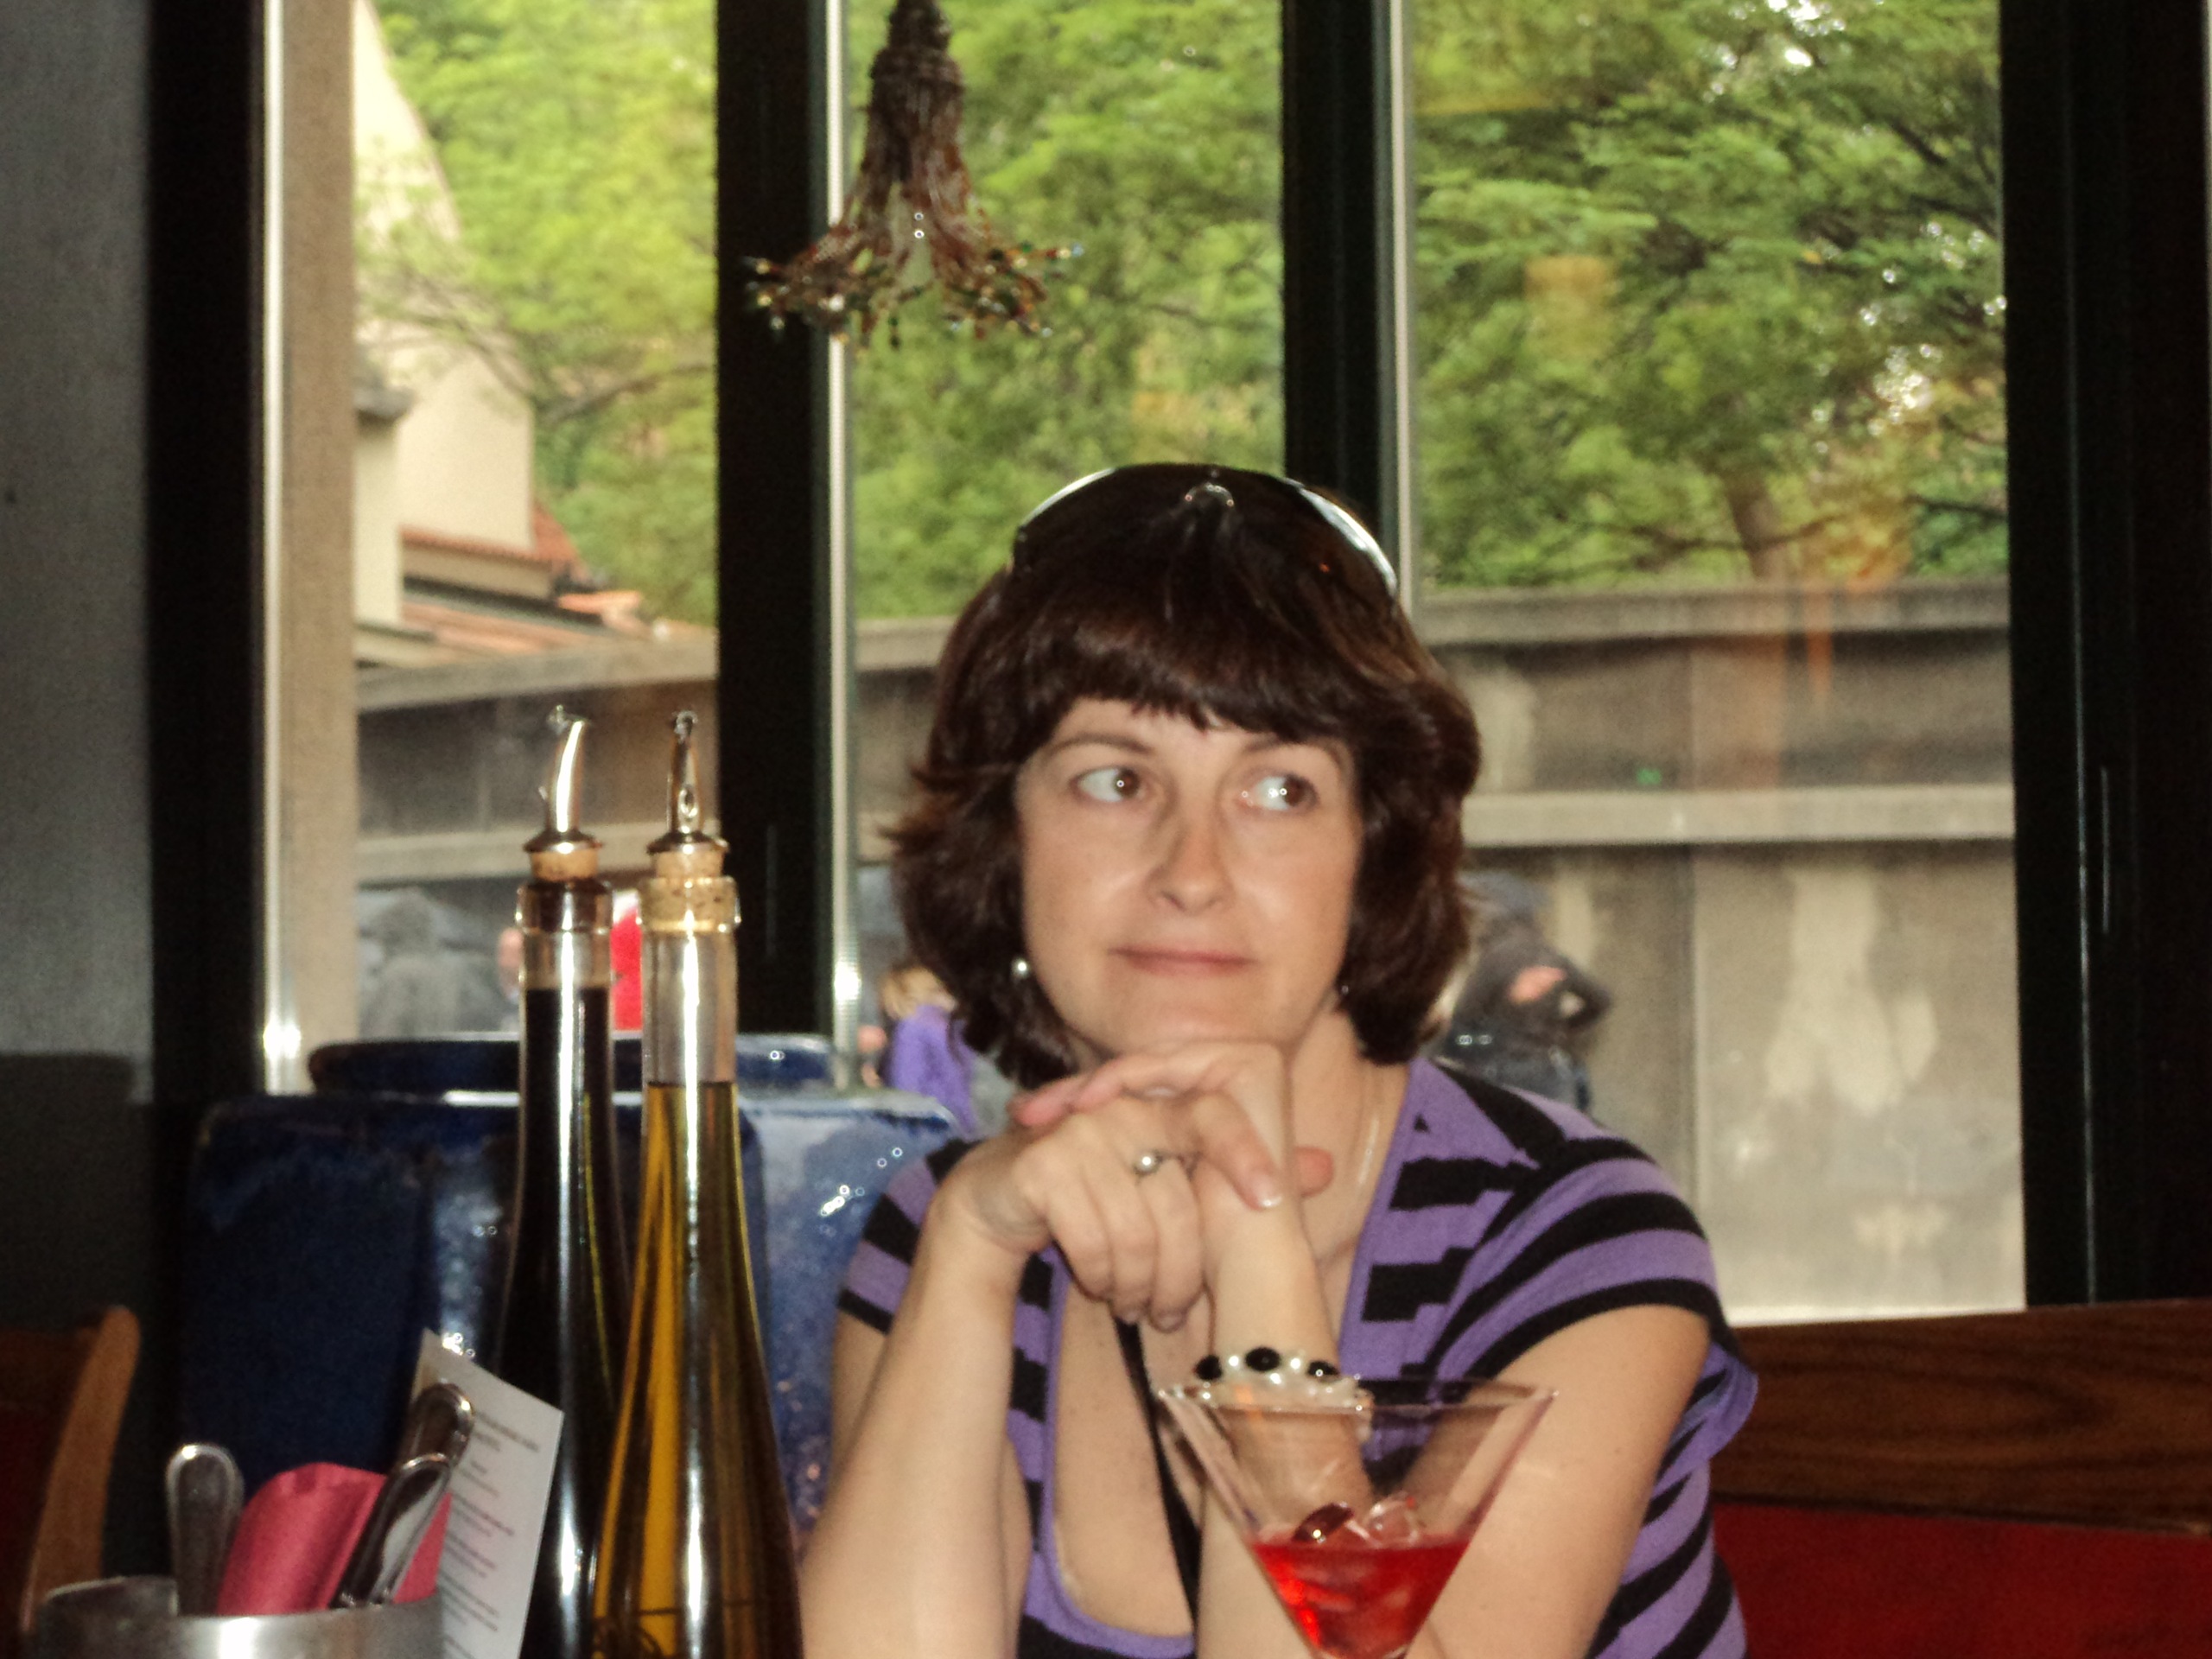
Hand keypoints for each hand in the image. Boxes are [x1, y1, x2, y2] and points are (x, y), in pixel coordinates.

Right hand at [937, 1049, 1291, 1329]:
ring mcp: (1078, 1131)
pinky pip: (1092, 1237)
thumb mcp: (1175, 1185)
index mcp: (1158, 1106)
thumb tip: (1326, 1166)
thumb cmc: (1098, 1193)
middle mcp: (1120, 1109)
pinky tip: (1098, 1286)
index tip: (1272, 1200)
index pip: (1215, 1115)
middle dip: (1179, 1271)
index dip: (1246, 1153)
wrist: (999, 1204)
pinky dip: (1100, 1275)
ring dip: (1136, 1284)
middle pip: (1179, 1200)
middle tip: (1173, 1312)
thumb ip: (1245, 1170)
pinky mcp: (1041, 1163)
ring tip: (1134, 1305)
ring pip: (1136, 1231)